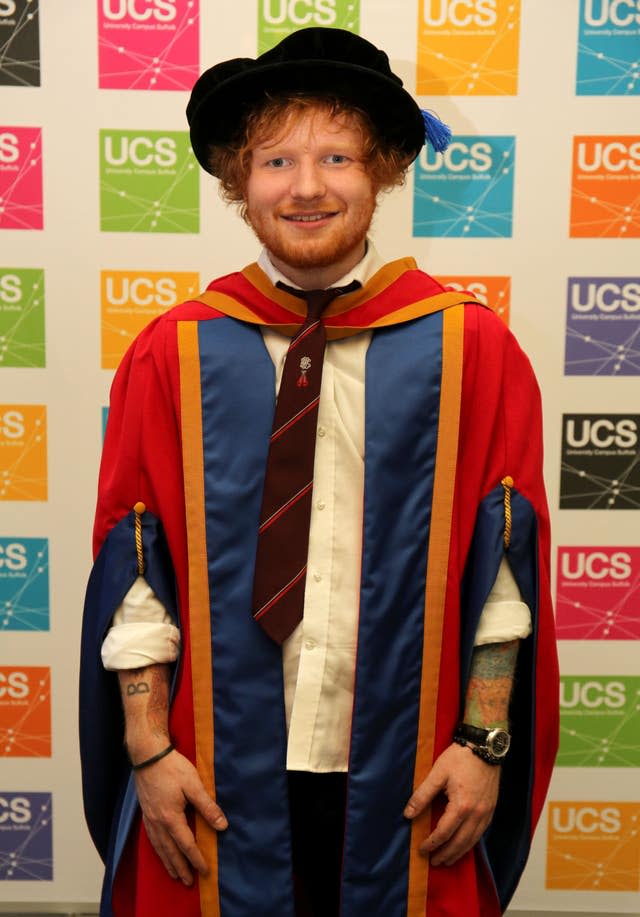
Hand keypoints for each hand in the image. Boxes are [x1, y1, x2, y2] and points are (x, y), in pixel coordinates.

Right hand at [133, 748, 227, 884]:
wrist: (148, 755)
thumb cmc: (172, 768)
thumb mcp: (194, 785)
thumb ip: (208, 807)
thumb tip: (222, 826)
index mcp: (171, 818)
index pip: (186, 845)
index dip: (196, 859)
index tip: (205, 871)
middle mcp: (158, 822)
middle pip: (170, 851)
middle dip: (181, 867)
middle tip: (188, 882)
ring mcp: (149, 818)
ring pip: (159, 847)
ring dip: (168, 862)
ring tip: (175, 873)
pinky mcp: (146, 812)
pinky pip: (152, 839)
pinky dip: (158, 850)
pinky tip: (160, 851)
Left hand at [403, 742, 499, 865]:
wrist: (484, 747)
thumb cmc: (460, 758)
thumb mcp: (437, 774)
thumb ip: (422, 795)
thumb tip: (408, 814)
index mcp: (461, 806)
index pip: (444, 833)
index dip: (432, 843)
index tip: (422, 849)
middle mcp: (476, 814)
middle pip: (460, 842)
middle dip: (446, 854)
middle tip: (434, 862)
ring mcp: (486, 813)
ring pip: (472, 841)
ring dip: (459, 852)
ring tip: (447, 859)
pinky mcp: (491, 809)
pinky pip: (481, 833)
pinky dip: (471, 843)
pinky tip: (464, 844)